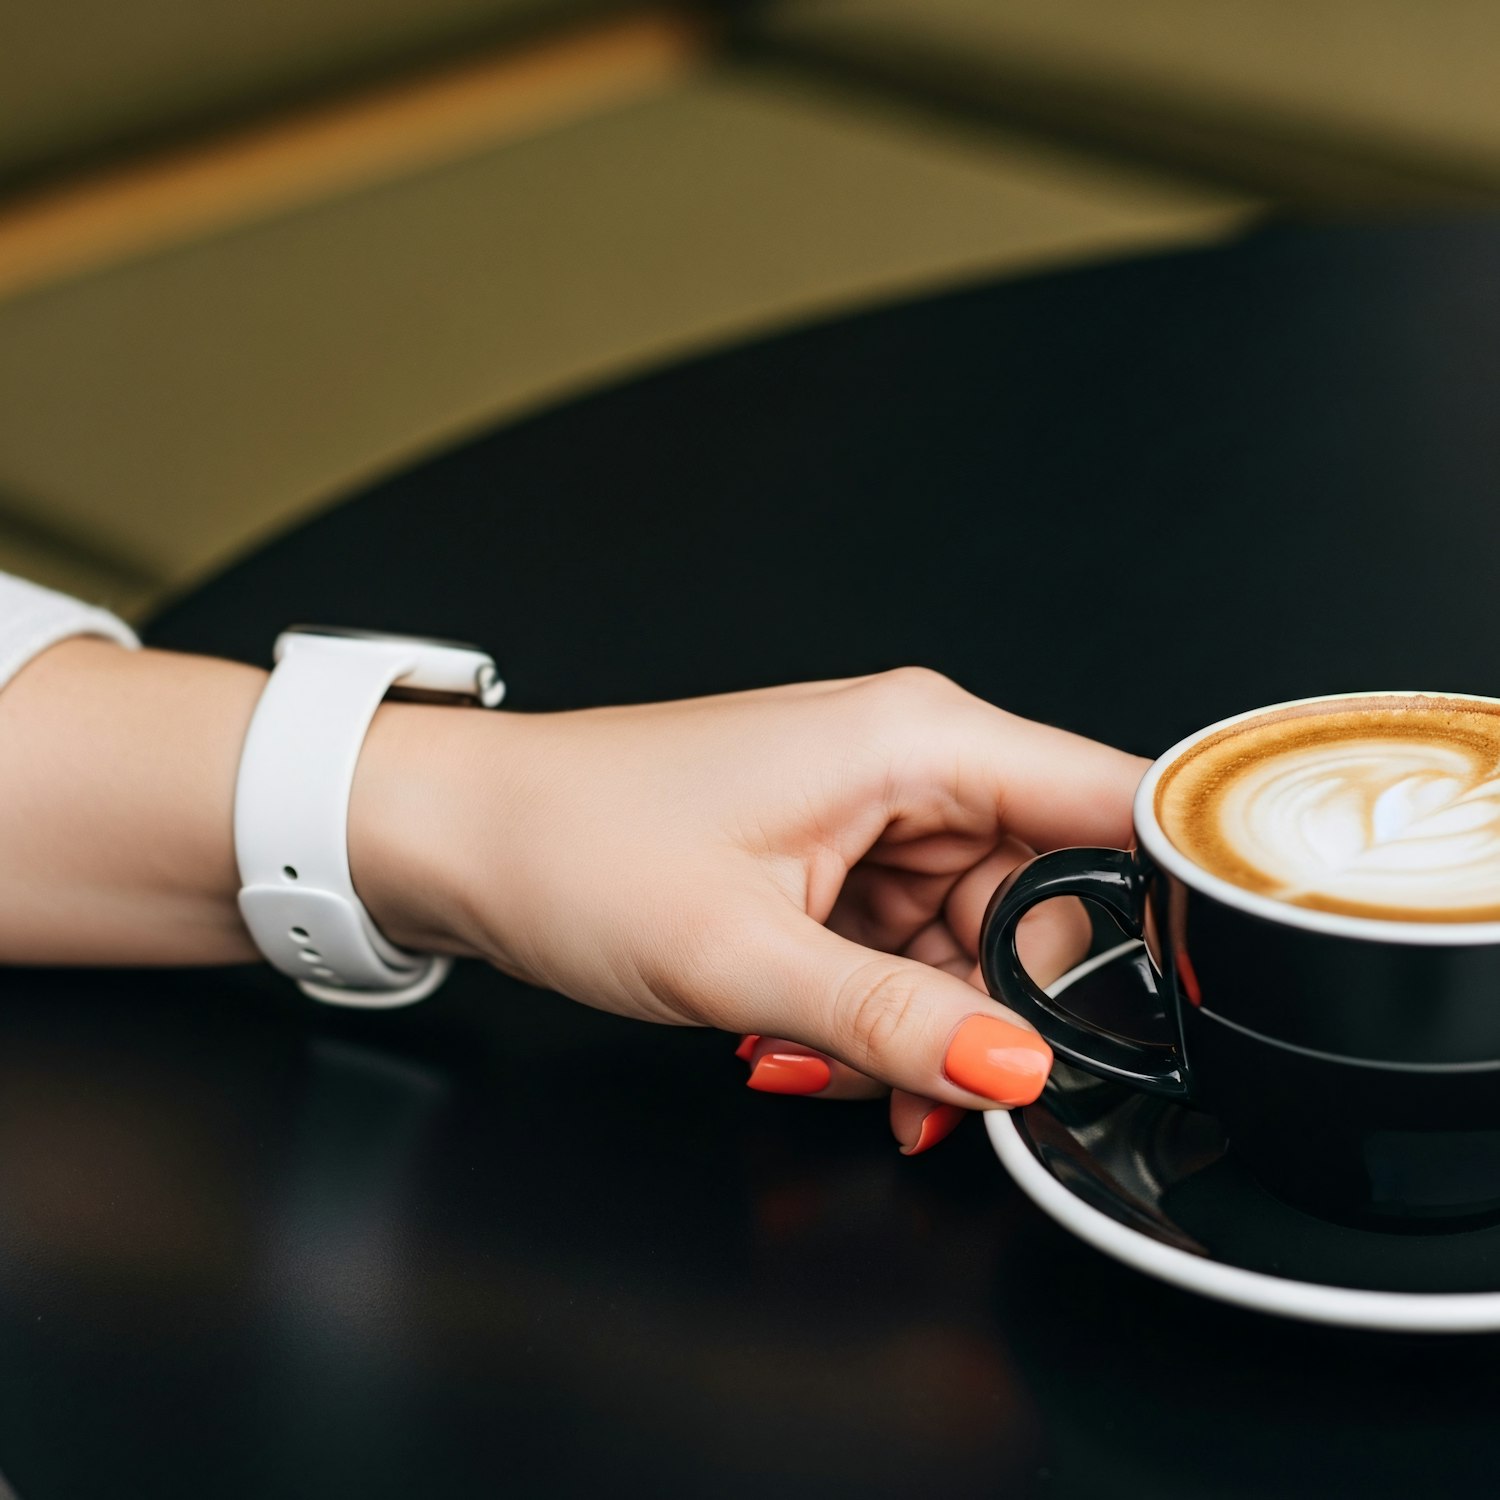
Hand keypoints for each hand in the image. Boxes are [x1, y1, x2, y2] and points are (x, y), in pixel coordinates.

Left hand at [353, 669, 1147, 1152]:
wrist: (463, 836)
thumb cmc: (573, 844)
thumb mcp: (740, 957)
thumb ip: (896, 1019)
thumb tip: (1023, 1066)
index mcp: (915, 741)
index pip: (1107, 807)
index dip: (1154, 911)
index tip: (1157, 1013)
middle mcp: (909, 763)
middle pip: (1044, 898)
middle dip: (1002, 1007)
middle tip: (935, 1081)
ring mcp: (870, 812)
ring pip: (972, 941)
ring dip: (921, 1024)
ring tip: (821, 1056)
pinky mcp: (834, 856)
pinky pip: (906, 950)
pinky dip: (876, 1014)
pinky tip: (804, 1042)